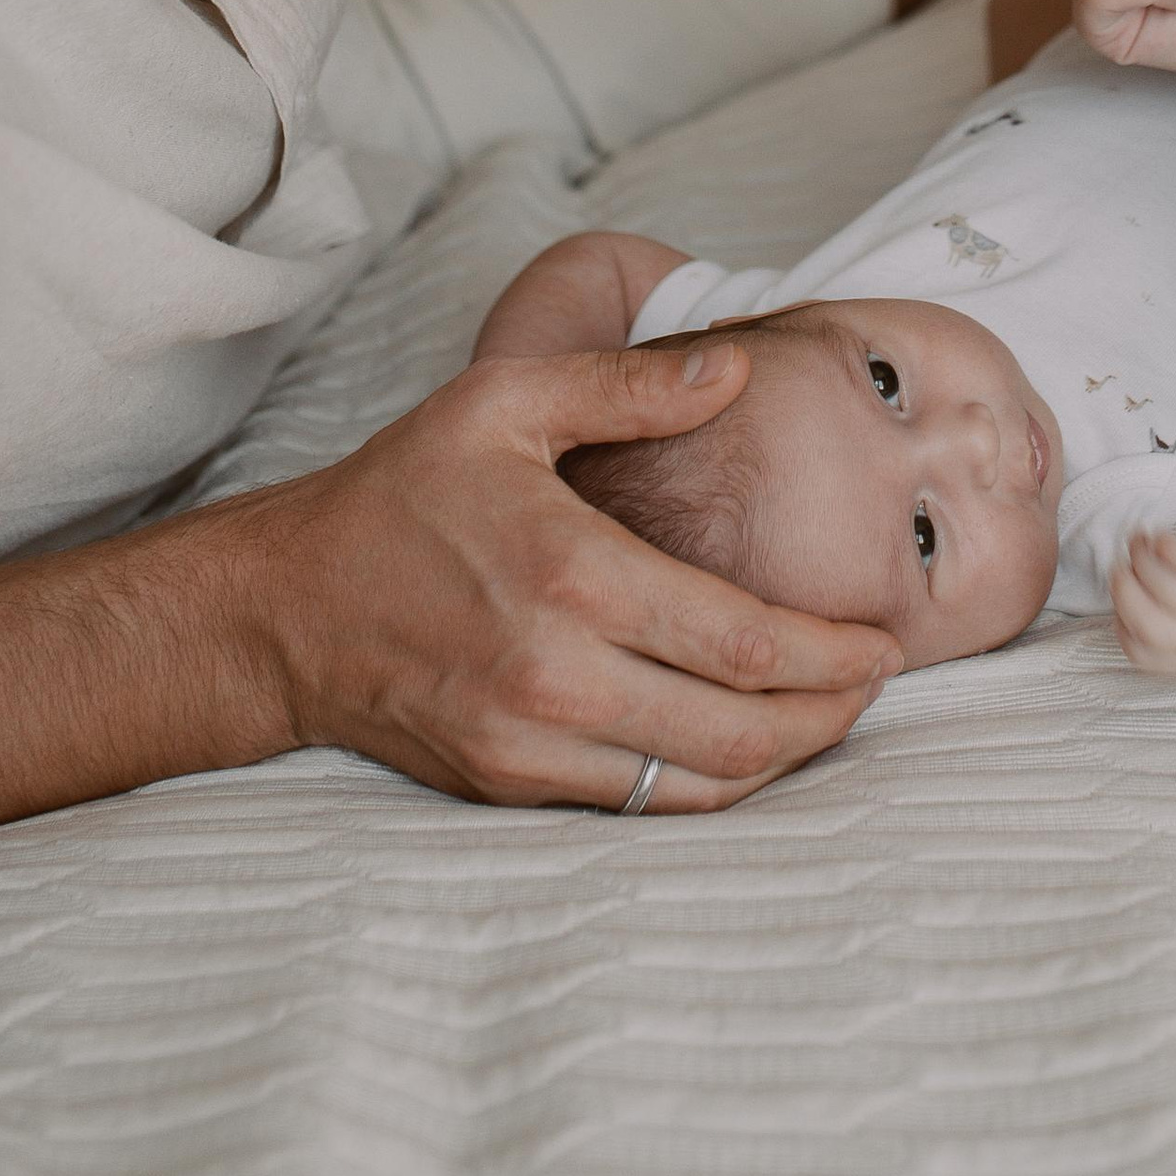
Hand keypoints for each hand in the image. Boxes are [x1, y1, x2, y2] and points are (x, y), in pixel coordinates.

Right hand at [237, 339, 900, 814]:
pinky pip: (639, 807)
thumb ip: (629, 385)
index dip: (835, 653)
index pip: (745, 642)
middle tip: (878, 685)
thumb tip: (736, 369)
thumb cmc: (403, 491)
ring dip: (784, 761)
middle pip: (742, 728)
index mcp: (574, 575)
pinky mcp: (509, 784)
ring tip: (830, 719)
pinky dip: (709, 786)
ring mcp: (531, 743)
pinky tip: (744, 748)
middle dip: (832, 716)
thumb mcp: (506, 401)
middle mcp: (558, 673)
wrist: (289, 606)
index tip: (886, 642)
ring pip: (699, 784)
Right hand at [1111, 519, 1175, 677]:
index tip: (1122, 592)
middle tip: (1122, 564)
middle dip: (1123, 587)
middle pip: (1147, 622)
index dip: (1120, 619)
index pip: (1141, 653)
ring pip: (1163, 587)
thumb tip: (1120, 594)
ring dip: (1141, 557)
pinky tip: (1163, 537)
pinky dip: (1165, 544)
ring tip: (1142, 542)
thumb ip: (1167, 622)